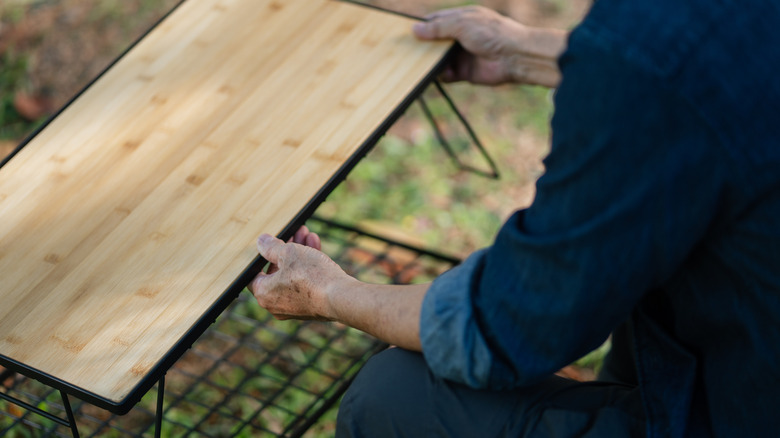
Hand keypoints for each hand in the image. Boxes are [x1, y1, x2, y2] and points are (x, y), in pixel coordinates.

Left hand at [249, 232, 351, 320]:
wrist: (340, 297)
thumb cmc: (311, 276)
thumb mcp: (289, 252)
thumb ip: (272, 247)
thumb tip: (261, 242)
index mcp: (264, 294)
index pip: (254, 275)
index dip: (261, 256)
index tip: (269, 244)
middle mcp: (276, 304)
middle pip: (276, 272)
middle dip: (286, 249)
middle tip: (293, 234)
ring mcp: (294, 307)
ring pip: (293, 276)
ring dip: (299, 254)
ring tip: (307, 234)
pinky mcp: (311, 306)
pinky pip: (305, 284)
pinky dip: (308, 267)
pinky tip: (315, 245)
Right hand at [413, 6, 566, 86]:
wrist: (515, 57)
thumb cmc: (492, 33)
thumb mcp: (462, 25)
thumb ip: (438, 28)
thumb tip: (415, 29)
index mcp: (460, 19)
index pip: (435, 21)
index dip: (421, 26)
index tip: (406, 33)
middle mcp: (459, 37)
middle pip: (434, 42)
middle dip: (423, 47)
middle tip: (407, 52)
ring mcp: (461, 55)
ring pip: (438, 60)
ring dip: (430, 63)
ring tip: (421, 64)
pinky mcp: (464, 73)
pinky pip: (446, 75)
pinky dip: (442, 75)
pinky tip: (442, 74)